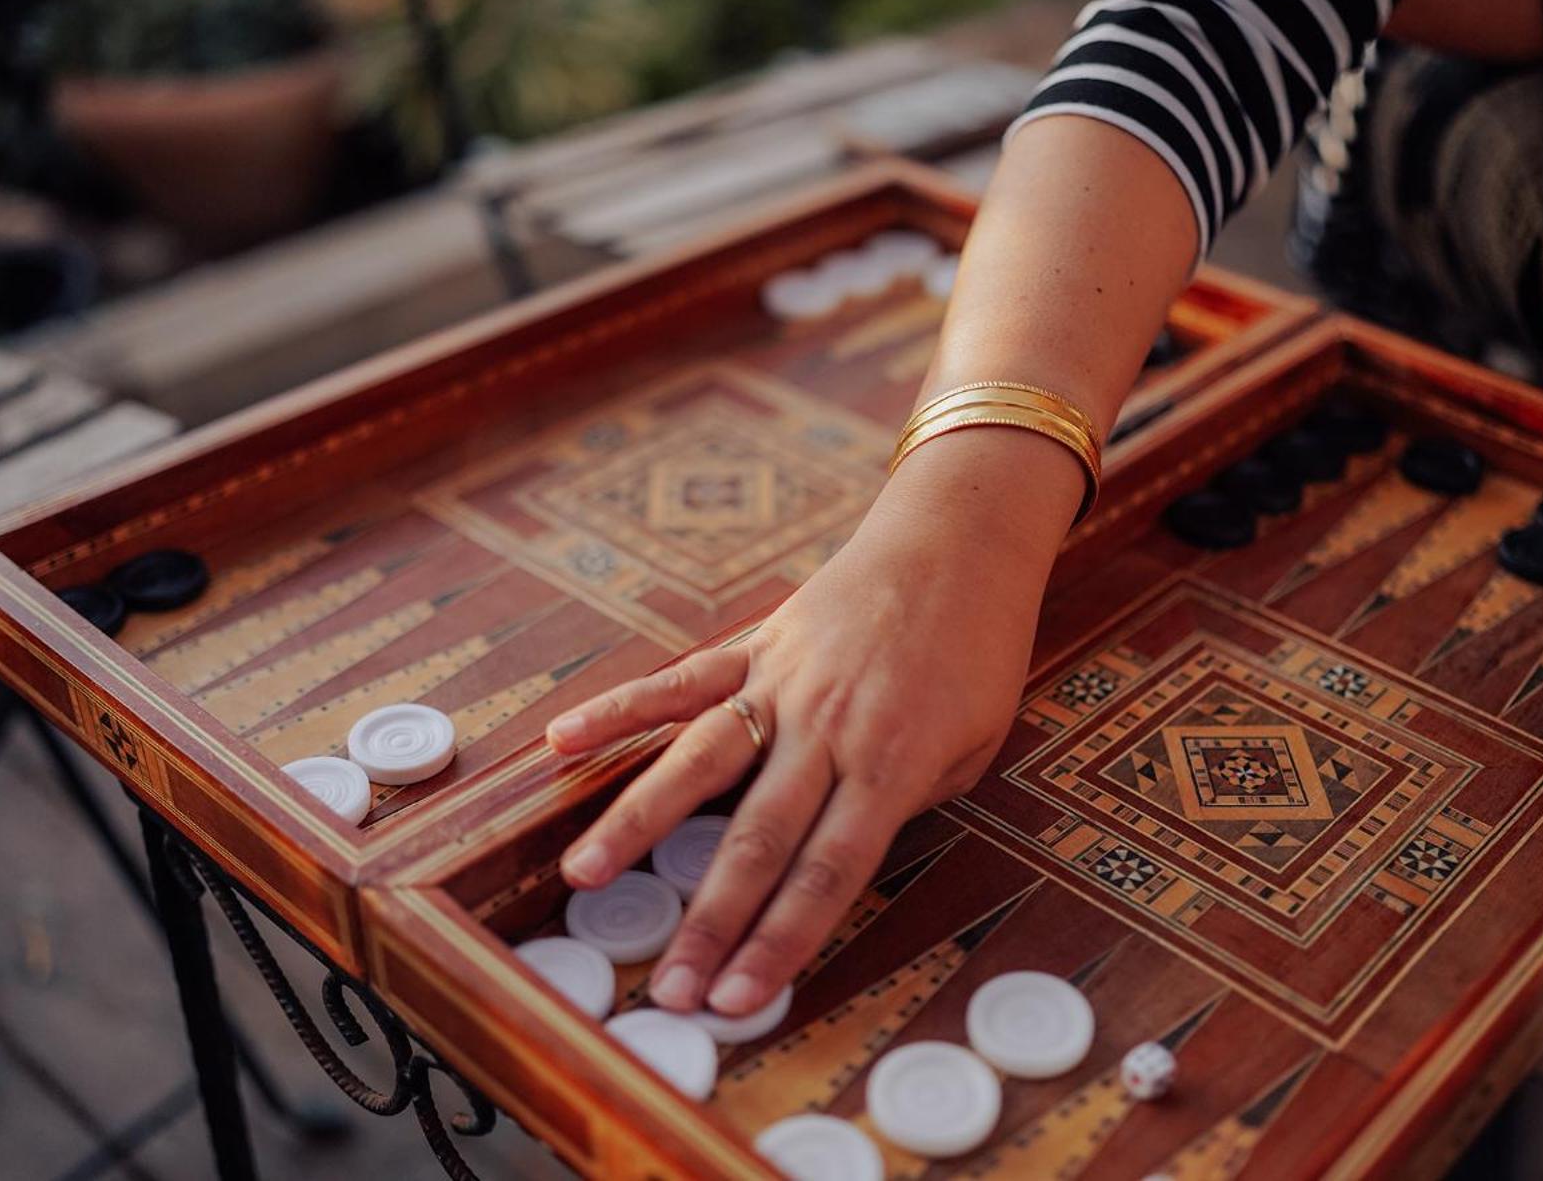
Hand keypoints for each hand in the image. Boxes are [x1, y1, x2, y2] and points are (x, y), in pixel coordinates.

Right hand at [545, 429, 1075, 1015]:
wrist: (960, 542)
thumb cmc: (978, 652)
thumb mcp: (975, 745)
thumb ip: (907, 802)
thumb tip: (840, 852)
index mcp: (890, 764)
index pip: (826, 874)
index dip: (779, 943)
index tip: (737, 1000)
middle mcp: (826, 729)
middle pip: (756, 840)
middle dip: (708, 921)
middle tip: (664, 986)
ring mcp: (781, 683)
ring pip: (698, 762)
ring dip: (638, 823)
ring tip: (583, 877)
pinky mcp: (754, 645)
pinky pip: (680, 682)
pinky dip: (619, 709)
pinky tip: (563, 740)